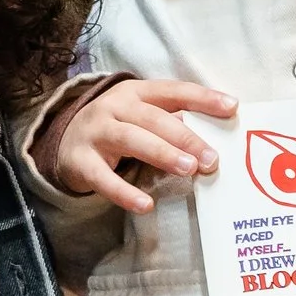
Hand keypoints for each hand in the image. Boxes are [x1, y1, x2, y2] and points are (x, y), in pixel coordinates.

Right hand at [49, 79, 237, 214]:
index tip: (232, 108)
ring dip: (162, 154)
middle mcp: (114, 106)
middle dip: (186, 137)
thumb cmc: (118, 128)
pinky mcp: (81, 161)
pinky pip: (103, 178)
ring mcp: (95, 132)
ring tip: (189, 169)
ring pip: (132, 139)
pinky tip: (145, 205)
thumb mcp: (141, 117)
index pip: (173, 90)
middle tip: (212, 158)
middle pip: (154, 118)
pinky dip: (124, 192)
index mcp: (136, 92)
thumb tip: (216, 136)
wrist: (63, 143)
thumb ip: (172, 123)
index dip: (202, 98)